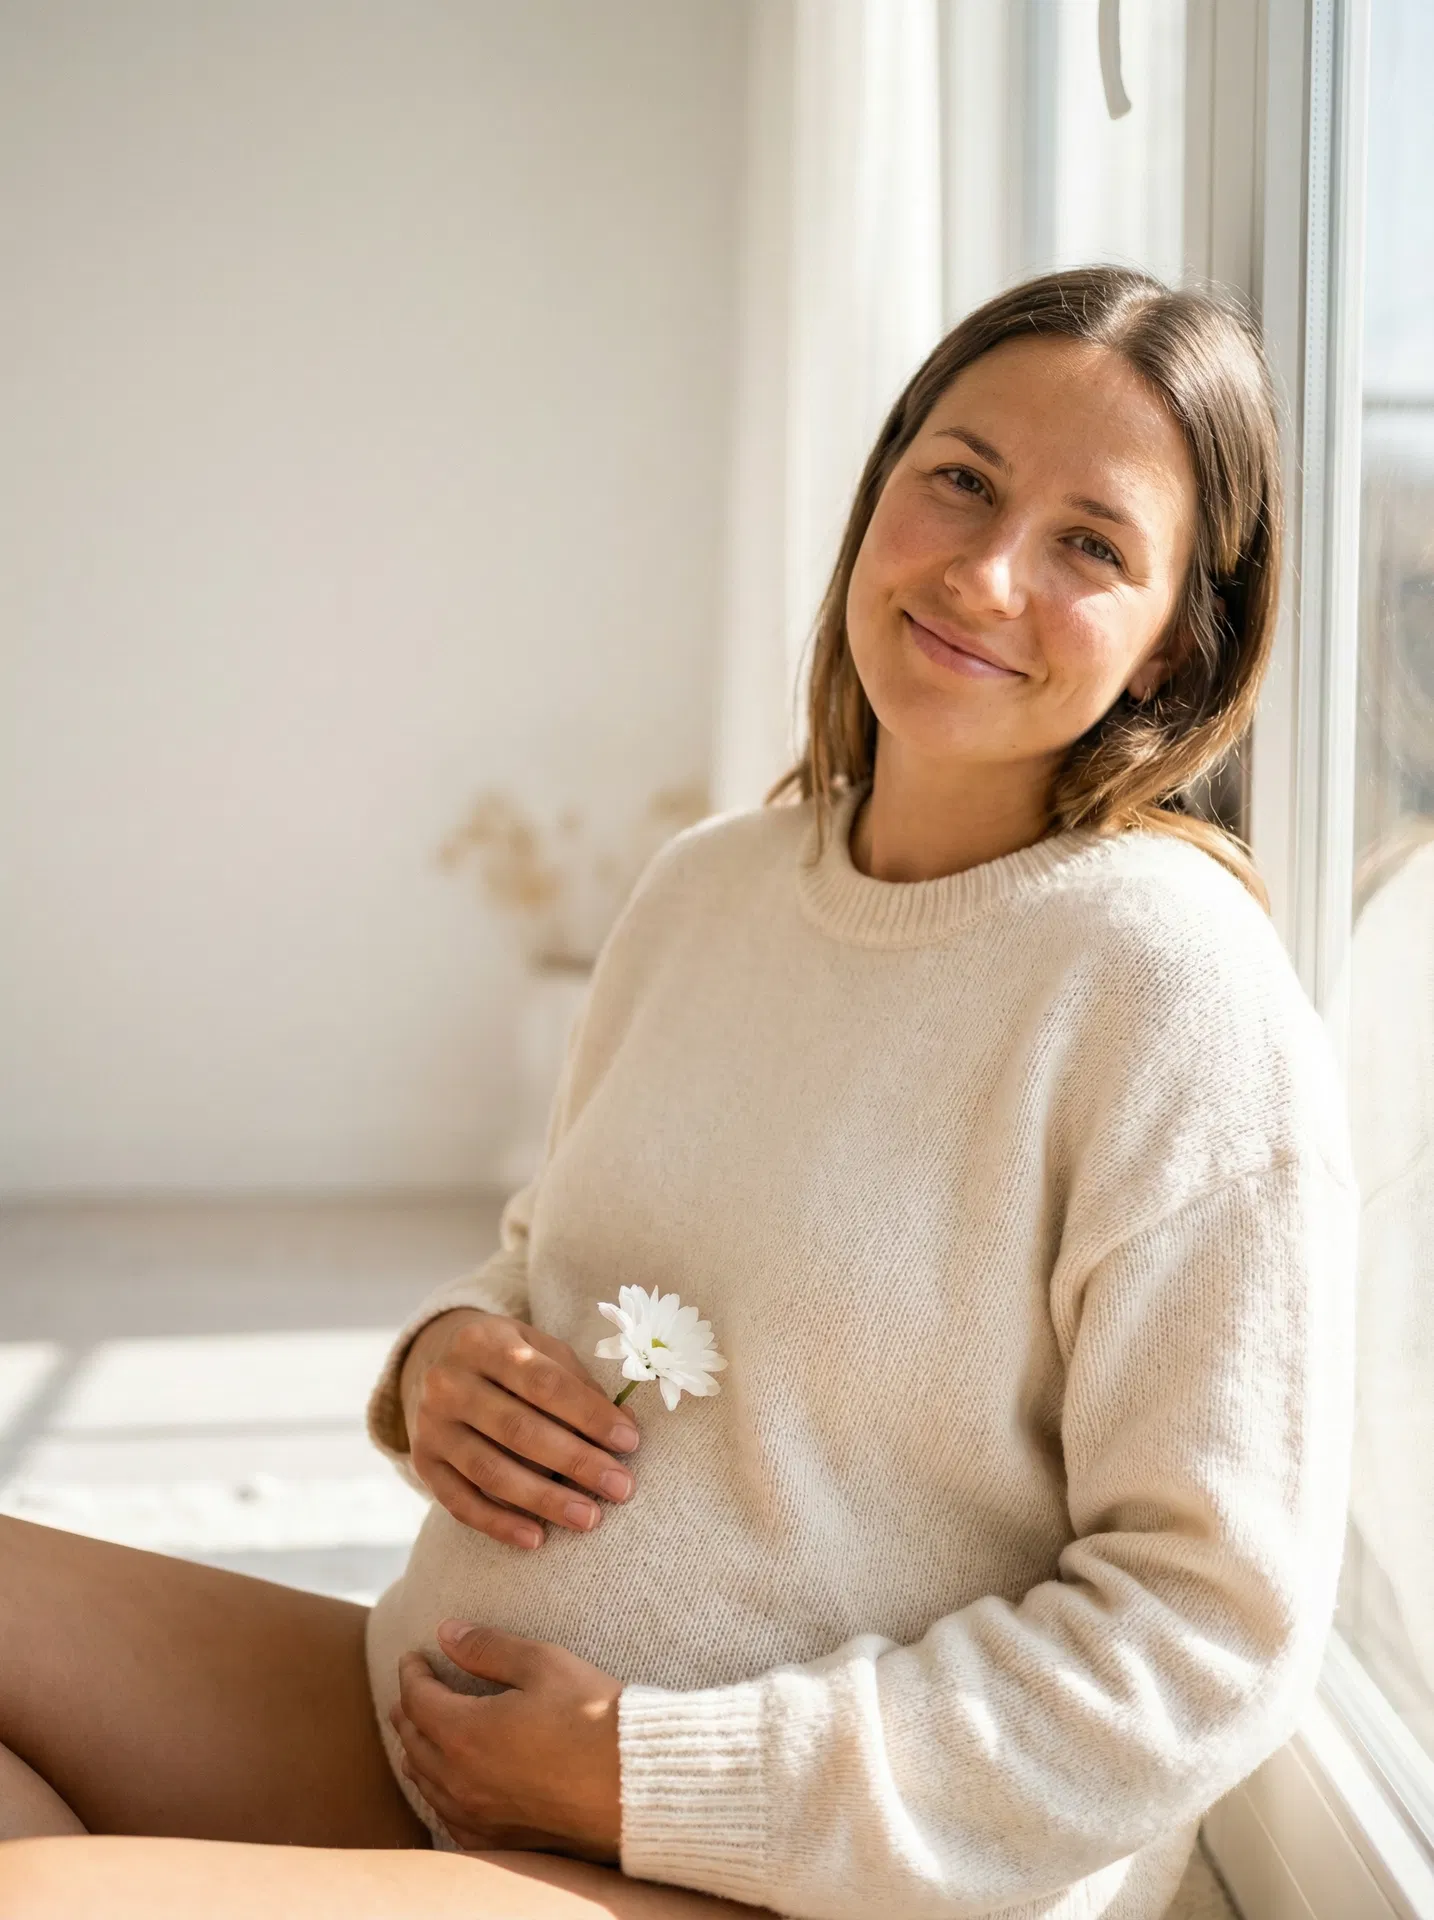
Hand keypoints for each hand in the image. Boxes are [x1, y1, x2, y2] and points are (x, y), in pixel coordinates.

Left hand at [391, 1619, 622, 1860]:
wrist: (633, 1783)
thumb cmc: (592, 1717)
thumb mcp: (542, 1664)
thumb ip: (487, 1647)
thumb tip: (446, 1632)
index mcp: (464, 1733)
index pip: (418, 1698)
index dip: (412, 1672)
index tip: (414, 1655)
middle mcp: (461, 1780)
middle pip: (414, 1742)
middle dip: (408, 1710)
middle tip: (410, 1690)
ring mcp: (478, 1816)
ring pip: (427, 1783)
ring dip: (418, 1751)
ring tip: (419, 1734)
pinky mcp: (499, 1839)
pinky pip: (449, 1818)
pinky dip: (438, 1793)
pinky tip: (448, 1788)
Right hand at [399, 1308, 639, 1549]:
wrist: (440, 1365)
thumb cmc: (509, 1359)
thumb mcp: (541, 1350)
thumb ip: (578, 1385)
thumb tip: (623, 1429)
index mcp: (484, 1342)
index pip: (543, 1382)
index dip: (589, 1414)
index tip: (629, 1441)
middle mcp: (449, 1383)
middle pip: (518, 1429)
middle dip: (576, 1462)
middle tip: (621, 1487)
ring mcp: (431, 1426)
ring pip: (490, 1471)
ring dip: (544, 1500)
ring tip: (589, 1518)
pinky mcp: (424, 1464)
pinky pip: (460, 1502)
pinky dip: (499, 1524)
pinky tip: (536, 1539)